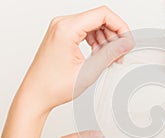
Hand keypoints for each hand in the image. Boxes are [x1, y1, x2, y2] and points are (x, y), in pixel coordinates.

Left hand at [18, 6, 133, 113]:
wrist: (35, 95)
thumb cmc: (52, 86)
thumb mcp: (88, 71)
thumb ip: (110, 54)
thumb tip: (125, 44)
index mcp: (66, 28)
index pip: (102, 15)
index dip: (120, 27)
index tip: (127, 41)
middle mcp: (62, 25)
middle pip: (99, 19)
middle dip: (114, 35)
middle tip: (120, 53)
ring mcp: (61, 29)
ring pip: (93, 25)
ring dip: (106, 40)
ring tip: (110, 58)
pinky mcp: (62, 36)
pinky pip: (85, 32)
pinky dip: (96, 42)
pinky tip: (100, 55)